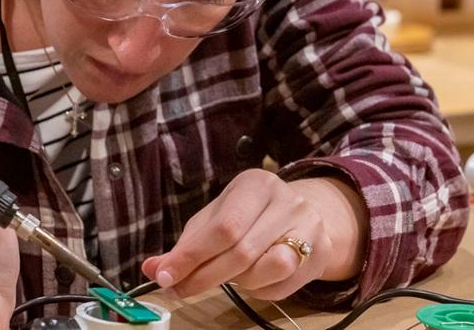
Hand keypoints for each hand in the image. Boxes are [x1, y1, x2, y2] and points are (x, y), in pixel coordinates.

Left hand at [141, 169, 365, 301]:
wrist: (304, 213)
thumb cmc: (249, 216)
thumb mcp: (215, 219)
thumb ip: (186, 245)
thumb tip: (152, 269)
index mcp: (256, 183)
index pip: (221, 226)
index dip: (190, 256)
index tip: (165, 277)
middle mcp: (286, 200)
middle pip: (241, 250)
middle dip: (205, 277)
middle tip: (180, 289)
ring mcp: (308, 225)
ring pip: (267, 269)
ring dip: (239, 282)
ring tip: (230, 274)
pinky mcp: (320, 252)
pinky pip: (282, 284)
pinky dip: (260, 290)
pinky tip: (254, 279)